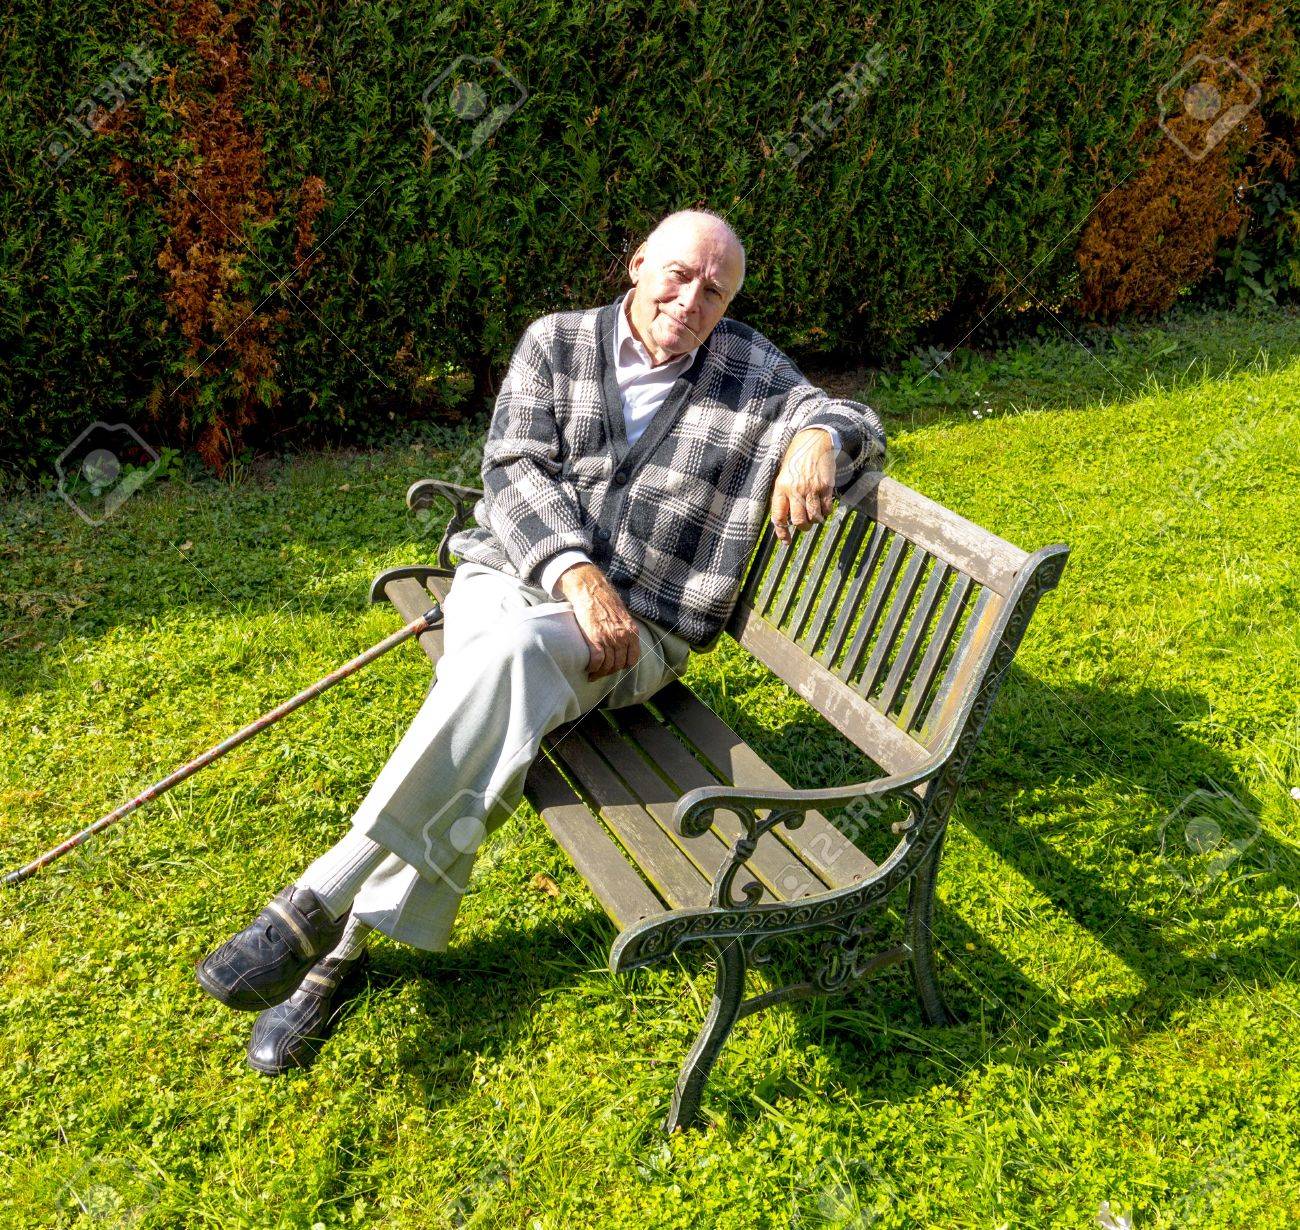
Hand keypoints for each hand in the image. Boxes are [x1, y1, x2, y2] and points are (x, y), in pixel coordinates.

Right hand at [557, 562, 641, 680]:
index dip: (623, 665)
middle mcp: (623, 637)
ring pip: (608, 665)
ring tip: (593, 674)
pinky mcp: (595, 638)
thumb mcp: (623, 616)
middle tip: (601, 673)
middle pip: (619, 664)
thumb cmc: (605, 601)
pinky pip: (597, 661)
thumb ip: (625, 630)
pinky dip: (593, 668)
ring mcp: (609, 638)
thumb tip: (622, 644)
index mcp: (632, 632)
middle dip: (609, 671)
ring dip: (600, 673)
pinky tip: (589, 669)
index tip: (615, 666)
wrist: (592, 590)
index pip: (632, 659)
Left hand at [770, 428, 835, 544]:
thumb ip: (783, 495)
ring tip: (814, 516)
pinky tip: (823, 507)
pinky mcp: (826, 487)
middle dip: (803, 527)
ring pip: (814, 517)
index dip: (782, 532)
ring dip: (815, 521)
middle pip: (799, 521)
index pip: (779, 517)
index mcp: (781, 488)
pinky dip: (825, 512)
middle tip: (805, 525)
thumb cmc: (796, 460)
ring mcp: (812, 489)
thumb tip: (784, 519)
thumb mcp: (782, 475)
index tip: (786, 541)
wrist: (813, 441)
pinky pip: (826, 508)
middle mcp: (796, 490)